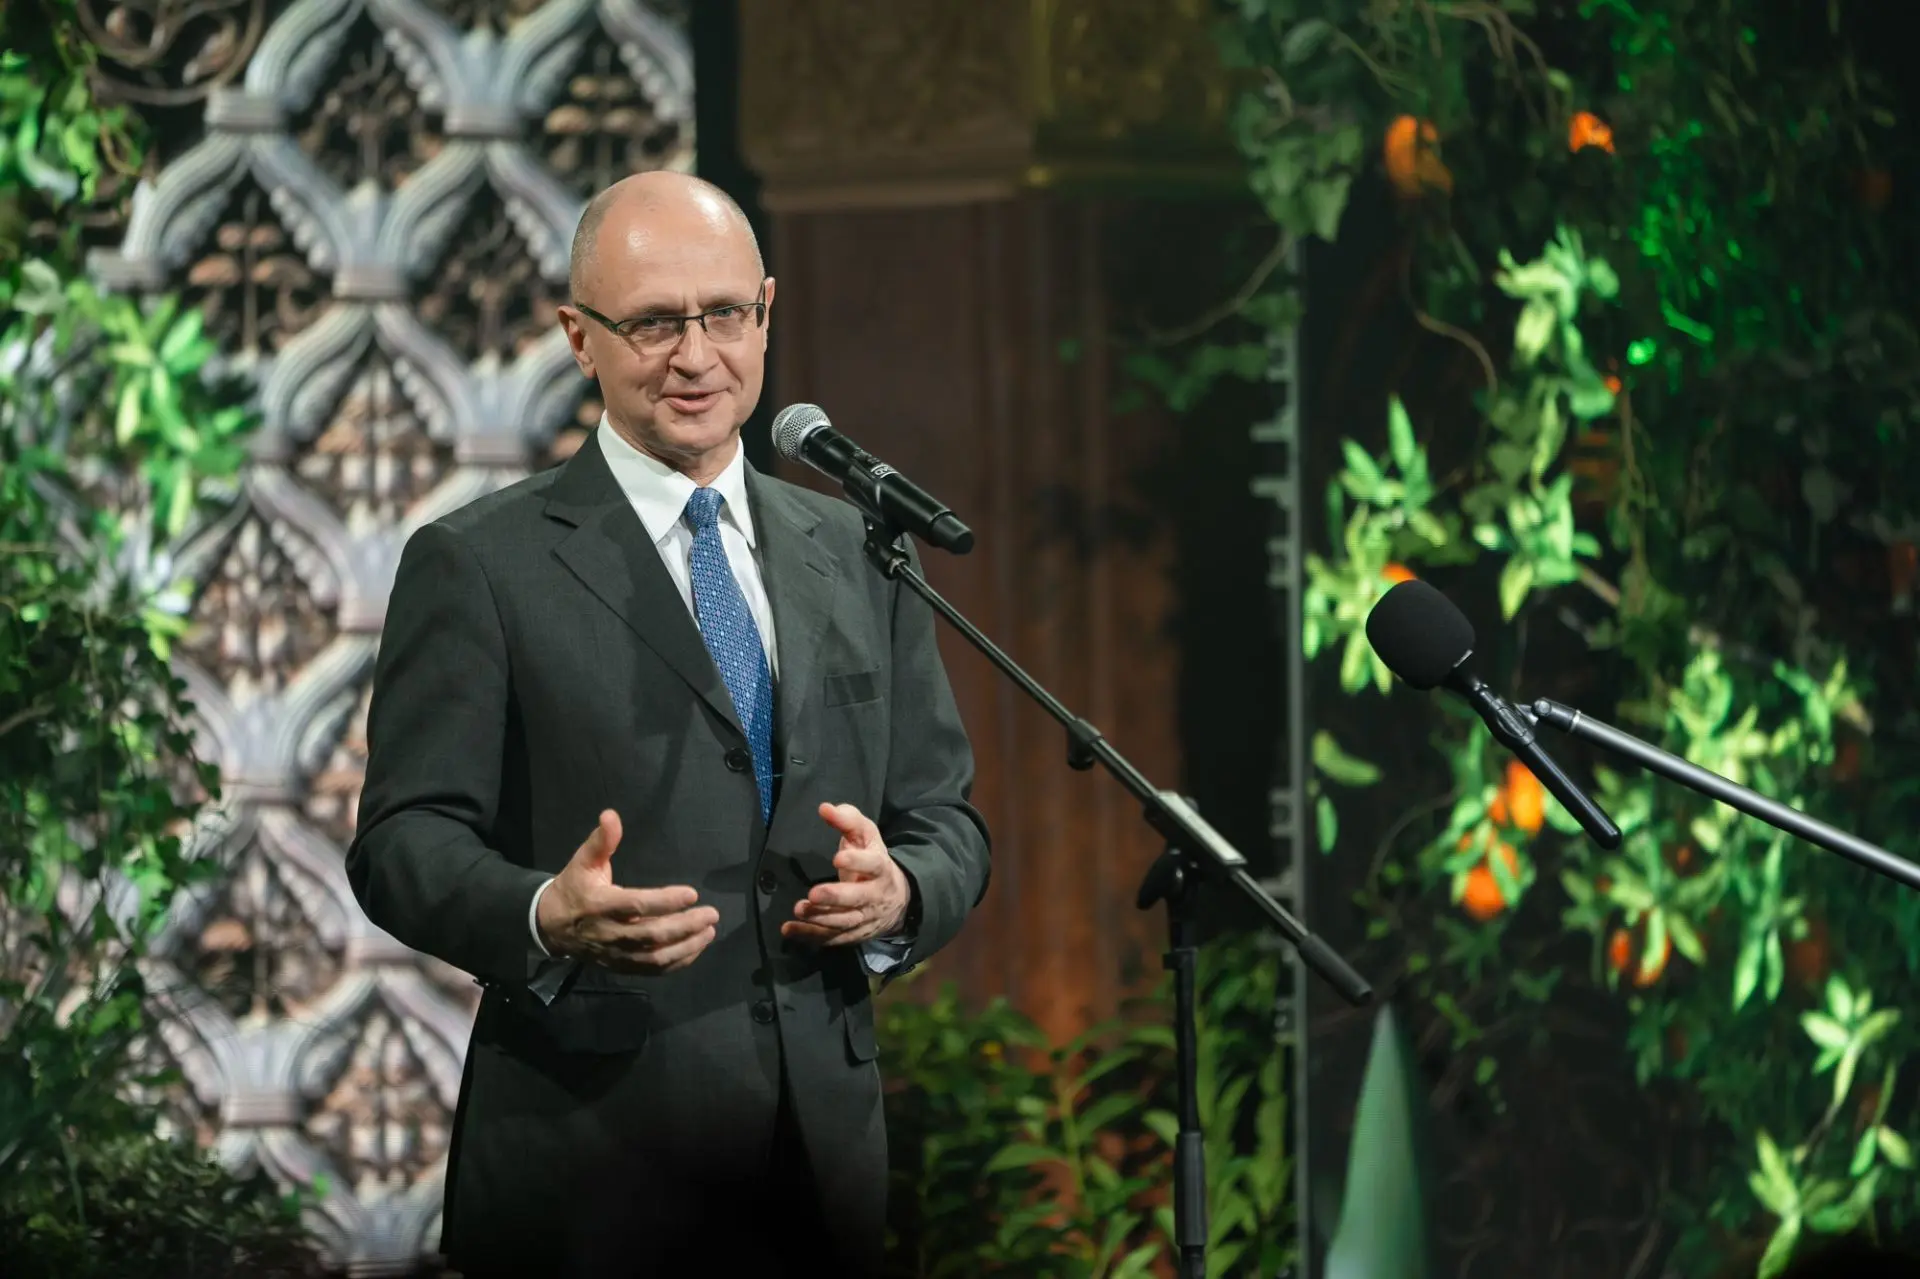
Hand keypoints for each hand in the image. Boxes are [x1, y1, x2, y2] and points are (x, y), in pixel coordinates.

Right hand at [536, 810, 718, 973]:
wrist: (551, 926)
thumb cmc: (574, 888)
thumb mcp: (582, 861)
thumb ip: (601, 841)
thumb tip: (611, 815)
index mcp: (600, 905)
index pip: (637, 905)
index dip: (665, 901)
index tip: (691, 893)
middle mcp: (610, 933)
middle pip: (652, 935)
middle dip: (685, 926)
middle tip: (711, 914)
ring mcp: (616, 954)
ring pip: (655, 957)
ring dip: (686, 946)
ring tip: (709, 931)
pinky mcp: (622, 966)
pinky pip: (652, 969)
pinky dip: (677, 962)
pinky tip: (695, 948)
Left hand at [781, 803, 911, 947]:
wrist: (898, 899)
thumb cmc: (873, 859)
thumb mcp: (866, 835)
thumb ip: (847, 820)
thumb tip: (824, 808)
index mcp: (880, 868)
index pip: (872, 865)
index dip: (857, 863)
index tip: (837, 858)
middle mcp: (875, 896)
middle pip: (857, 899)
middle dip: (836, 897)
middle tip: (813, 893)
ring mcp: (865, 918)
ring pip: (844, 922)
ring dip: (821, 918)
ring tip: (799, 909)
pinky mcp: (853, 934)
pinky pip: (832, 938)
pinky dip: (810, 936)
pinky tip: (789, 929)